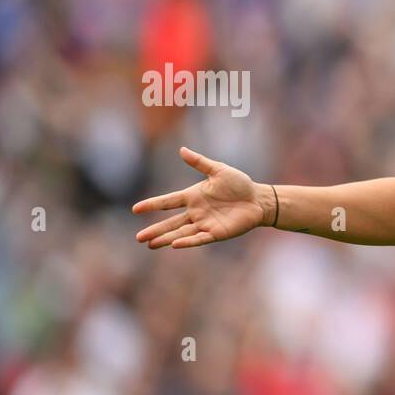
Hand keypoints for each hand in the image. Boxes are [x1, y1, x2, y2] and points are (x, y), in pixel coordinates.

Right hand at [133, 146, 270, 248]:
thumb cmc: (239, 184)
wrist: (258, 199)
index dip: (152, 204)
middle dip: (155, 230)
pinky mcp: (217, 233)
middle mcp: (196, 212)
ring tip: (150, 244)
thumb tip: (181, 149)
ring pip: (181, 233)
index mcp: (193, 197)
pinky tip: (175, 244)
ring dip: (166, 239)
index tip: (135, 209)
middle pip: (171, 223)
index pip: (168, 201)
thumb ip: (200, 162)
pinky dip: (187, 242)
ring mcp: (205, 224)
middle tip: (139, 238)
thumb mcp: (218, 170)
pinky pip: (199, 238)